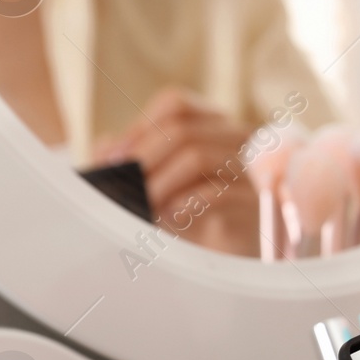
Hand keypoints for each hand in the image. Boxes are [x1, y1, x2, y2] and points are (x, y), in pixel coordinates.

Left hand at [93, 88, 258, 255]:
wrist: (220, 255)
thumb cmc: (184, 213)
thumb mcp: (150, 182)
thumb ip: (126, 160)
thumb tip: (107, 146)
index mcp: (209, 124)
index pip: (175, 104)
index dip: (139, 129)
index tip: (115, 161)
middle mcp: (233, 138)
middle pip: (182, 129)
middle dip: (144, 160)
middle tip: (123, 189)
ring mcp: (247, 167)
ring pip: (198, 156)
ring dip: (160, 184)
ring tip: (143, 207)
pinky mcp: (252, 202)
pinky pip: (217, 192)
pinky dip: (184, 204)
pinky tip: (168, 218)